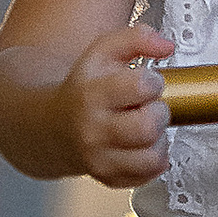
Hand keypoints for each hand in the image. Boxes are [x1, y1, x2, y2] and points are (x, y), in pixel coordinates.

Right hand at [66, 25, 172, 188]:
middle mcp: (92, 130)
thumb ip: (137, 38)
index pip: (141, 87)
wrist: (51, 125)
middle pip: (148, 126)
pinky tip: (141, 145)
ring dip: (159, 139)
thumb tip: (165, 46)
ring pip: (152, 156)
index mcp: (90, 94)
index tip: (147, 82)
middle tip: (149, 106)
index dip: (153, 81)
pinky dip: (154, 159)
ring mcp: (99, 159)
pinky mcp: (108, 178)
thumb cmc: (83, 88)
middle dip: (158, 112)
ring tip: (146, 127)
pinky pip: (149, 175)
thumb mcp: (103, 51)